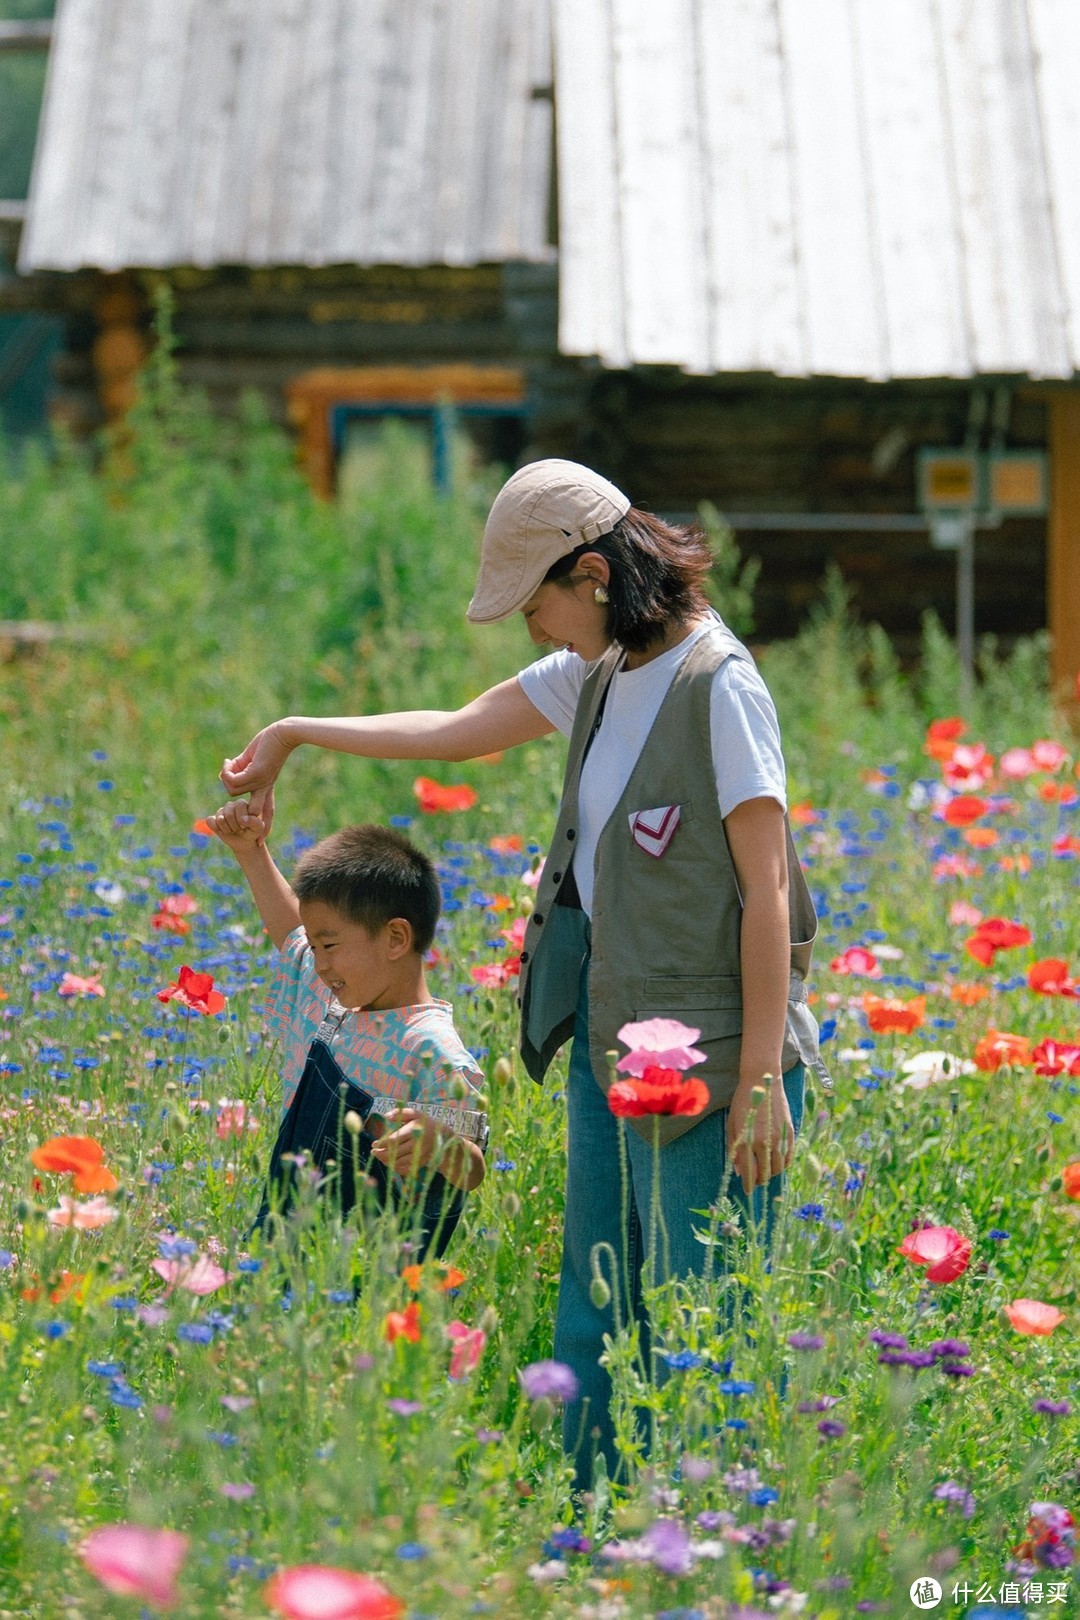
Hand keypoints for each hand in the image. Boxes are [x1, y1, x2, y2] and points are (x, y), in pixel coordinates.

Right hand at [204, 801, 268, 851]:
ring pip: (220, 819)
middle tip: (240, 830)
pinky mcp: (213, 819)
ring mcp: (220, 811)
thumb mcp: (258, 828)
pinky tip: (223, 831)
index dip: (243, 820)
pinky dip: (216, 828)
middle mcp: (230, 805)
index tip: (247, 825)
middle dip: (235, 826)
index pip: (239, 806)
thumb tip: (243, 819)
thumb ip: (255, 822)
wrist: (244, 842)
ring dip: (228, 829)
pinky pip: (210, 821)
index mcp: (242, 803)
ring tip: (233, 830)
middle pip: (229, 814)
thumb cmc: (252, 832)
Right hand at [221, 722, 293, 832]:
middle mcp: (264, 787)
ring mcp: (261, 781)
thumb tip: (224, 775)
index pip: (268, 811)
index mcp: (266, 786)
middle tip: (242, 828)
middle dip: (247, 824)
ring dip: (225, 777)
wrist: (284, 733)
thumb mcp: (252, 758)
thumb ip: (239, 768)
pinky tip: (228, 761)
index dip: (264, 825)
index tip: (261, 840)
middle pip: (256, 813)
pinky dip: (226, 771)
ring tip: (228, 763)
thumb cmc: (270, 742)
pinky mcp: (256, 773)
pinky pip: (233, 781)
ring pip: (233, 792)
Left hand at [369, 1108, 441, 1177]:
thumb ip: (400, 1113)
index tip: (374, 1144)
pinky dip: (395, 1168)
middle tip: (373, 1152)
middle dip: (381, 1153)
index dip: (382, 1143)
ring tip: (379, 1157)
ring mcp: (420, 1156)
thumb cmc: (424, 1123)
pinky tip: (389, 1163)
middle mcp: (417, 1145)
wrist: (443, 1137)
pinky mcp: (421, 1163)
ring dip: (386, 1161)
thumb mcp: (415, 1113)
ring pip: (399, 1163)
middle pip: (395, 1153)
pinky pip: (406, 1170)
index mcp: (414, 1131)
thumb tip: (386, 1116)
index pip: (394, 1140)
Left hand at [726, 1076, 792, 1194]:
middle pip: (765, 1174)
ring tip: (765, 1171)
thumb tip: (738, 1171)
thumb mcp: (732, 1124)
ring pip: (778, 1168)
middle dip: (759, 1181)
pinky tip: (777, 1162)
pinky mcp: (790, 1133)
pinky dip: (783, 1164)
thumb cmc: (743, 1102)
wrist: (763, 1081)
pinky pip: (789, 1157)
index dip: (748, 1184)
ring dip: (771, 1173)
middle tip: (756, 1181)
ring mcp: (779, 1138)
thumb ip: (734, 1149)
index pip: (749, 1172)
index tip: (748, 1191)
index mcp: (747, 1141)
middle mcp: (764, 1142)